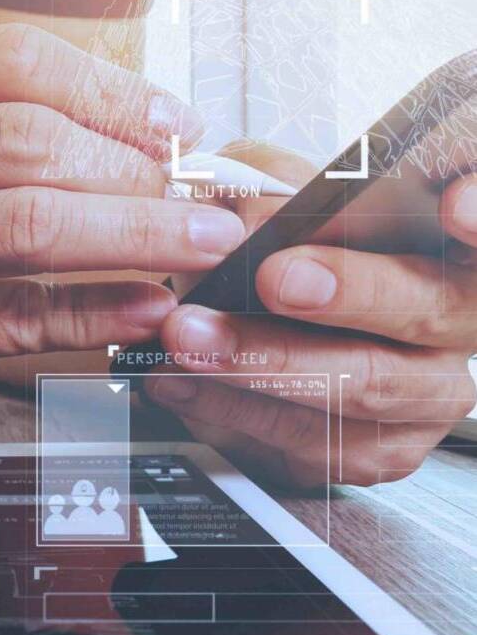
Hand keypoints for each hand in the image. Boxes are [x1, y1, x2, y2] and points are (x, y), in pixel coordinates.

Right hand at [0, 24, 247, 419]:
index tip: (175, 123)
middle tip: (202, 194)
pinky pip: (16, 317)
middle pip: (27, 140)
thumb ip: (1, 123)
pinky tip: (143, 305)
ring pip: (29, 224)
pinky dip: (96, 312)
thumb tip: (153, 135)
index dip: (113, 90)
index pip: (12, 61)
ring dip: (137, 234)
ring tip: (199, 244)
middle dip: (138, 168)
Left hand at [147, 142, 476, 487]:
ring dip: (266, 360)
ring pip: (365, 382)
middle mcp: (457, 314)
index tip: (453, 206)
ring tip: (188, 336)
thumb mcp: (265, 192)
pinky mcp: (383, 449)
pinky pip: (318, 439)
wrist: (243, 326)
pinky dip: (237, 409)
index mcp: (446, 236)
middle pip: (429, 305)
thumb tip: (250, 212)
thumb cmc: (270, 246)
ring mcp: (429, 389)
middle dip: (351, 291)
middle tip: (275, 277)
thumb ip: (268, 185)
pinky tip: (185, 382)